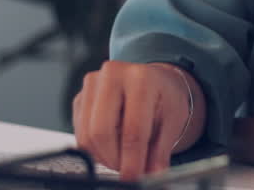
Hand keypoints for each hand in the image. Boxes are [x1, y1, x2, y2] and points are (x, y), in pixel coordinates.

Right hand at [72, 60, 202, 180]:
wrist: (155, 82)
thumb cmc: (164, 99)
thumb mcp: (173, 121)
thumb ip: (161, 151)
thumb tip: (153, 176)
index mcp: (141, 78)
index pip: (132, 129)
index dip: (132, 160)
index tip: (134, 178)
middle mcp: (112, 75)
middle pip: (101, 132)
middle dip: (114, 160)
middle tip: (128, 169)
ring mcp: (92, 84)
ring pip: (87, 136)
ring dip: (104, 157)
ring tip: (123, 157)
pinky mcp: (80, 97)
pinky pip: (79, 134)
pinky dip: (95, 149)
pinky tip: (112, 146)